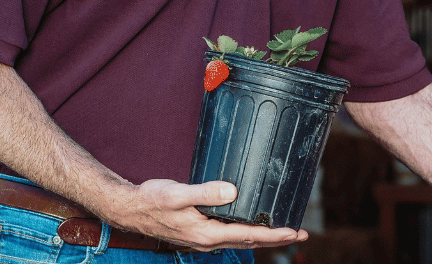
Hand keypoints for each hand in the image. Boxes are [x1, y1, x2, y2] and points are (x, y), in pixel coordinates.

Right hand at [106, 179, 307, 250]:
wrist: (130, 208)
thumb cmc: (152, 200)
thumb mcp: (178, 194)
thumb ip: (206, 192)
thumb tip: (233, 191)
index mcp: (207, 233)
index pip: (249, 235)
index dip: (275, 234)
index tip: (295, 231)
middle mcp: (208, 240)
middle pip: (250, 241)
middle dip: (277, 238)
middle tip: (301, 233)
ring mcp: (204, 238)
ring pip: (241, 239)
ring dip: (264, 236)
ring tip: (284, 230)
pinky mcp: (200, 232)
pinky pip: (230, 234)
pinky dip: (248, 231)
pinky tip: (252, 222)